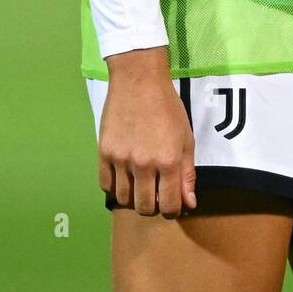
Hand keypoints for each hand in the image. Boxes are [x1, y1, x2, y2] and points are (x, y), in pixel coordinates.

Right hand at [99, 47, 196, 217]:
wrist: (139, 81)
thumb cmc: (168, 108)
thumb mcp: (186, 138)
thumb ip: (187, 174)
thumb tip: (189, 203)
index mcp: (168, 161)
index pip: (168, 205)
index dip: (172, 210)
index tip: (171, 204)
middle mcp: (144, 165)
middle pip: (144, 208)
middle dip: (152, 207)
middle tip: (155, 195)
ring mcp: (121, 159)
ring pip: (123, 199)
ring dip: (133, 198)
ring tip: (139, 185)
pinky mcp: (103, 153)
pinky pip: (105, 185)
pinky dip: (114, 187)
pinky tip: (123, 177)